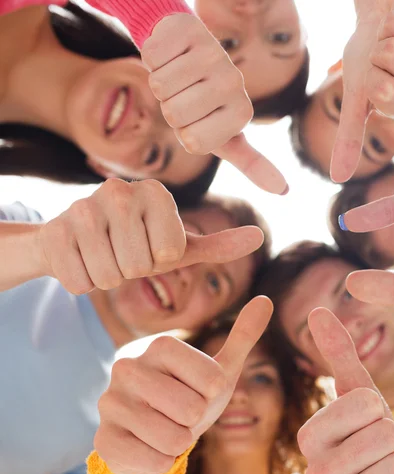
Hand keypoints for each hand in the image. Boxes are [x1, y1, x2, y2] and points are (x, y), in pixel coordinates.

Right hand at [36, 178, 262, 294]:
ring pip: (109, 276)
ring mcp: (82, 207)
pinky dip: (82, 282)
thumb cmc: (136, 244)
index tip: (149, 245)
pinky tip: (79, 260)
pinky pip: (80, 283)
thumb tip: (260, 237)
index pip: (169, 252)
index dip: (160, 260)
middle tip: (122, 253)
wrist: (75, 242)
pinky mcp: (54, 232)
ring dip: (108, 278)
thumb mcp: (179, 248)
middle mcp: (119, 190)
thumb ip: (218, 245)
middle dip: (132, 271)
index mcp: (156, 192)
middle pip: (139, 266)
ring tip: (102, 255)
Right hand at [94, 296, 272, 473]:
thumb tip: (265, 300)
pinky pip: (152, 461)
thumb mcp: (220, 369)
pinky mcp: (103, 438)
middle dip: (195, 421)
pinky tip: (149, 446)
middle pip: (191, 410)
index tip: (198, 392)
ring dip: (179, 442)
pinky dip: (161, 461)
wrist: (153, 430)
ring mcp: (110, 402)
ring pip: (172, 439)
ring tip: (166, 429)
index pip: (212, 381)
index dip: (212, 395)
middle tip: (181, 414)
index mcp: (161, 345)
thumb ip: (243, 335)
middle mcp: (128, 367)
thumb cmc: (191, 395)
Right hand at [142, 14, 287, 194]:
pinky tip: (171, 54)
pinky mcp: (190, 28)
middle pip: (175, 114)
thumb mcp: (228, 137)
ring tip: (178, 76)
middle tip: (185, 95)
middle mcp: (234, 82)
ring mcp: (214, 53)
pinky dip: (152, 56)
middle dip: (170, 108)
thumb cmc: (204, 103)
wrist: (188, 54)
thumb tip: (285, 191)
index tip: (197, 120)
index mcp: (242, 112)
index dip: (184, 133)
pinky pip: (152, 55)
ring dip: (160, 82)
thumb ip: (253, 164)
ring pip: (161, 85)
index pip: (193, 141)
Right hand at [297, 308, 393, 473]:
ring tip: (377, 468)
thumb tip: (316, 309)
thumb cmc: (364, 437)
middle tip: (374, 448)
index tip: (364, 422)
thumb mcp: (357, 395)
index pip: (365, 401)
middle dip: (390, 435)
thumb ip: (338, 354)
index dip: (377, 408)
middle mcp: (314, 468)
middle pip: (383, 429)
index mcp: (310, 434)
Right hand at [330, 0, 393, 182]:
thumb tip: (337, 178)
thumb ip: (350, 136)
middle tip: (383, 49)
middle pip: (393, 54)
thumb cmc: (366, 57)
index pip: (382, 88)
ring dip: (390, 24)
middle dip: (376, 45)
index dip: (367, 72)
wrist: (381, 17)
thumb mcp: (355, 96)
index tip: (373, 74)